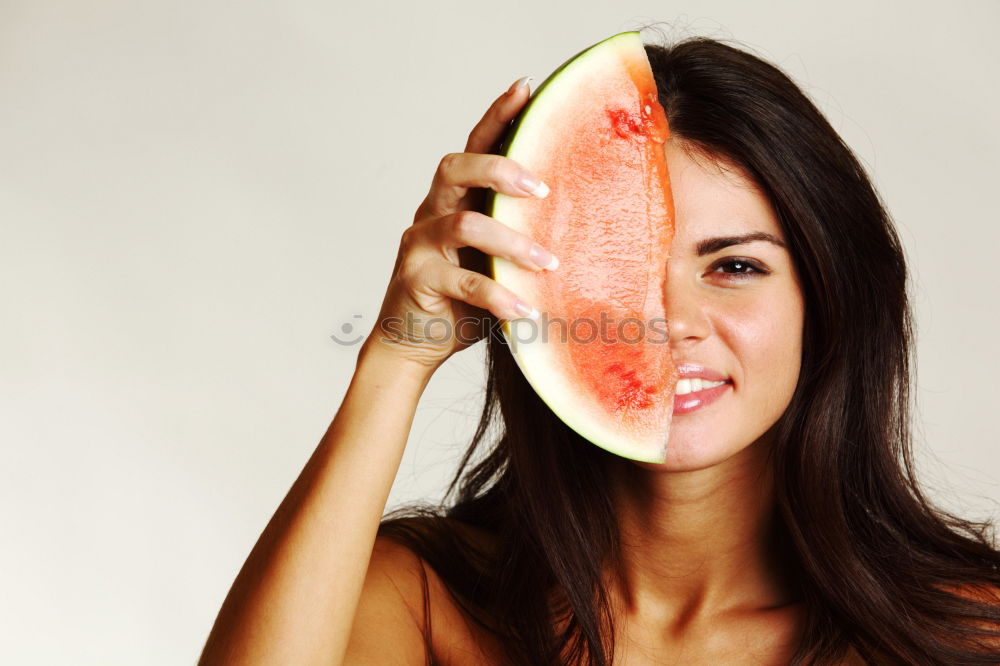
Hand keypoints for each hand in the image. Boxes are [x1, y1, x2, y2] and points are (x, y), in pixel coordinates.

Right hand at [361, 77, 558, 371]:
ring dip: (512, 241)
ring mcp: (420, 245)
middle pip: (455, 169)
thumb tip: (583, 225)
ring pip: (465, 225)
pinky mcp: (417, 280)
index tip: (525, 87)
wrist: (415, 342)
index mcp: (453, 201)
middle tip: (542, 190)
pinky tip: (524, 309)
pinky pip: (463, 282)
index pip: (473, 147)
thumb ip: (519, 237)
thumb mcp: (494, 261)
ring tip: (548, 263)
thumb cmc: (462, 300)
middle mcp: (431, 213)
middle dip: (500, 170)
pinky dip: (498, 294)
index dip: (496, 116)